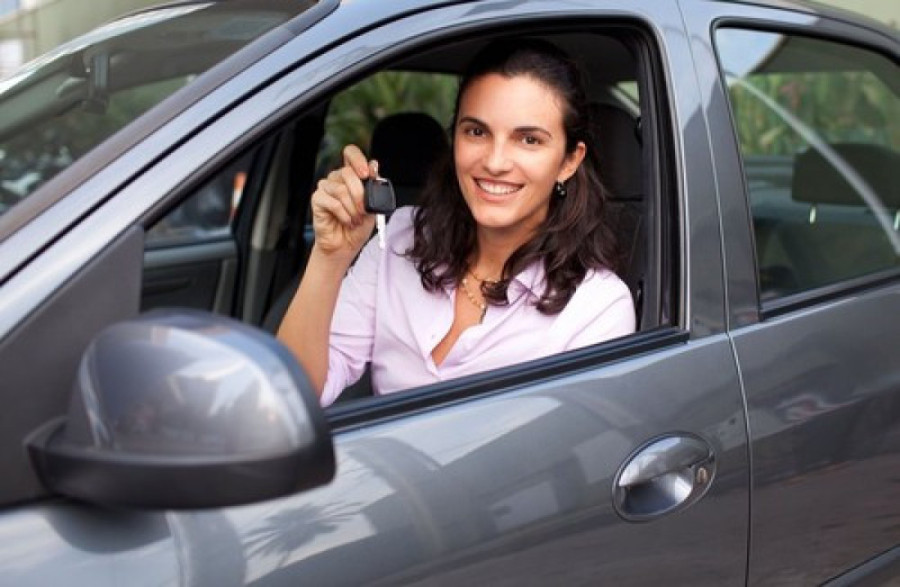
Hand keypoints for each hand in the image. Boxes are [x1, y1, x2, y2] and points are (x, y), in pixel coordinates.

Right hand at [310, 145, 377, 259]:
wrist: (345, 245)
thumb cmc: (358, 225)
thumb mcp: (372, 206)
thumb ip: (373, 186)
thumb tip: (374, 165)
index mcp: (351, 175)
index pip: (350, 153)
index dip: (358, 159)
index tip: (366, 174)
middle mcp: (337, 178)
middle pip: (347, 172)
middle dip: (360, 194)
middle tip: (364, 210)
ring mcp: (326, 188)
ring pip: (341, 189)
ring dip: (352, 208)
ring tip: (356, 219)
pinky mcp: (317, 199)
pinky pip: (333, 202)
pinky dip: (343, 214)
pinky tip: (347, 221)